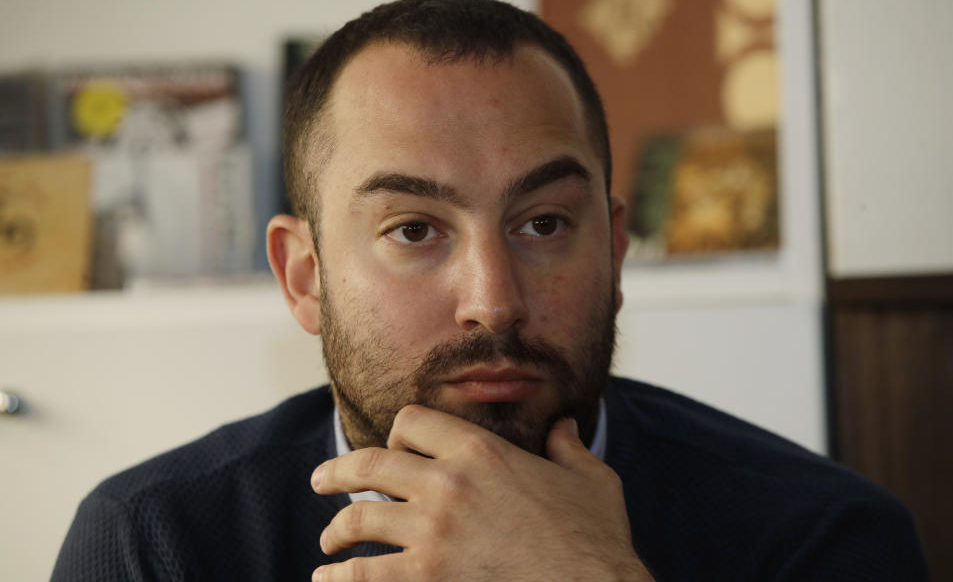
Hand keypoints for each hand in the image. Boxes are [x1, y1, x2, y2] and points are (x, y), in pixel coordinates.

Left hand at [310, 405, 652, 580]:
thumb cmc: (596, 538)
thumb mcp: (591, 479)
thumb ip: (569, 446)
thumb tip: (566, 425)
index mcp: (481, 450)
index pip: (412, 421)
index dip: (398, 433)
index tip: (394, 448)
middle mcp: (448, 483)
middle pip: (370, 463)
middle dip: (338, 471)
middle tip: (321, 481)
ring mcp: (434, 532)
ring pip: (360, 518)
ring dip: (337, 529)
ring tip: (329, 539)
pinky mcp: (429, 577)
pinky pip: (366, 573)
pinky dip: (340, 577)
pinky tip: (328, 578)